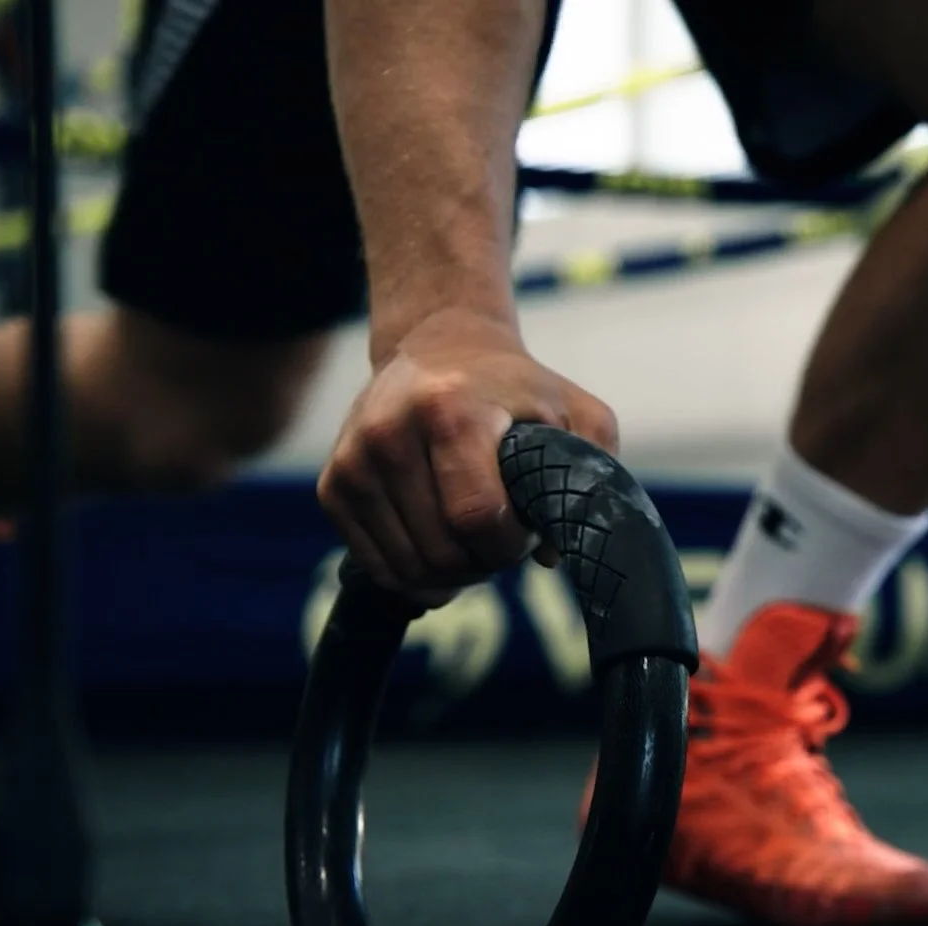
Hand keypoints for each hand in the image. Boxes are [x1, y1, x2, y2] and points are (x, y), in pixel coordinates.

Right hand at [318, 308, 618, 602]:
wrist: (439, 348)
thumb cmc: (516, 389)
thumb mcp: (576, 411)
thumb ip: (593, 472)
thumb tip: (552, 554)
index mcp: (452, 410)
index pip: (477, 516)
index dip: (511, 544)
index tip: (527, 530)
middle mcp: (390, 432)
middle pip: (442, 552)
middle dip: (485, 562)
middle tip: (503, 537)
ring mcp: (354, 460)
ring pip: (408, 568)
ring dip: (452, 574)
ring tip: (474, 539)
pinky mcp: (333, 485)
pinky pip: (378, 567)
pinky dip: (415, 575)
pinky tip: (441, 548)